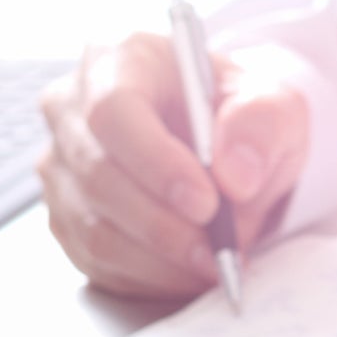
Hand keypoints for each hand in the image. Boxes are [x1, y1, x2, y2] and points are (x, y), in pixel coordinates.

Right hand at [37, 32, 308, 297]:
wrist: (227, 150)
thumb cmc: (239, 117)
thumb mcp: (275, 106)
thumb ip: (263, 125)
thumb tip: (236, 175)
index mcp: (118, 59)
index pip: (114, 111)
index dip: (157, 163)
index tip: (207, 202)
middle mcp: (72, 109)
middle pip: (98, 176)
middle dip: (166, 225)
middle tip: (220, 250)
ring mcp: (62, 166)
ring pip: (94, 228)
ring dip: (161, 260)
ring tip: (215, 262)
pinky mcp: (67, 217)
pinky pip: (96, 261)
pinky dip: (149, 278)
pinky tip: (188, 272)